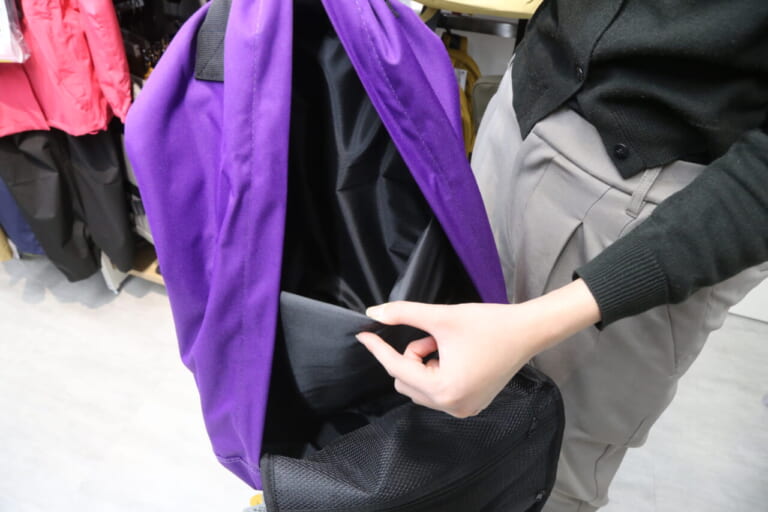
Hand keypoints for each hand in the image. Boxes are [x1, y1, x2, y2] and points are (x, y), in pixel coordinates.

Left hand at [356, 279, 599, 417]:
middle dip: (412, 355)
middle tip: (433, 336)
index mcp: (444, 389)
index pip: (398, 368)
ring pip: (420, 386)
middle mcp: (452, 407)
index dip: (379, 349)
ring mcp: (463, 410)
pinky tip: (455, 355)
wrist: (527, 331)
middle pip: (406, 381)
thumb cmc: (489, 323)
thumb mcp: (441, 316)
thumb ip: (404, 313)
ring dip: (424, 363)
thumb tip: (374, 312)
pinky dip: (437, 371)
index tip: (363, 335)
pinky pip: (437, 391)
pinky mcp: (471, 406)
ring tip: (446, 344)